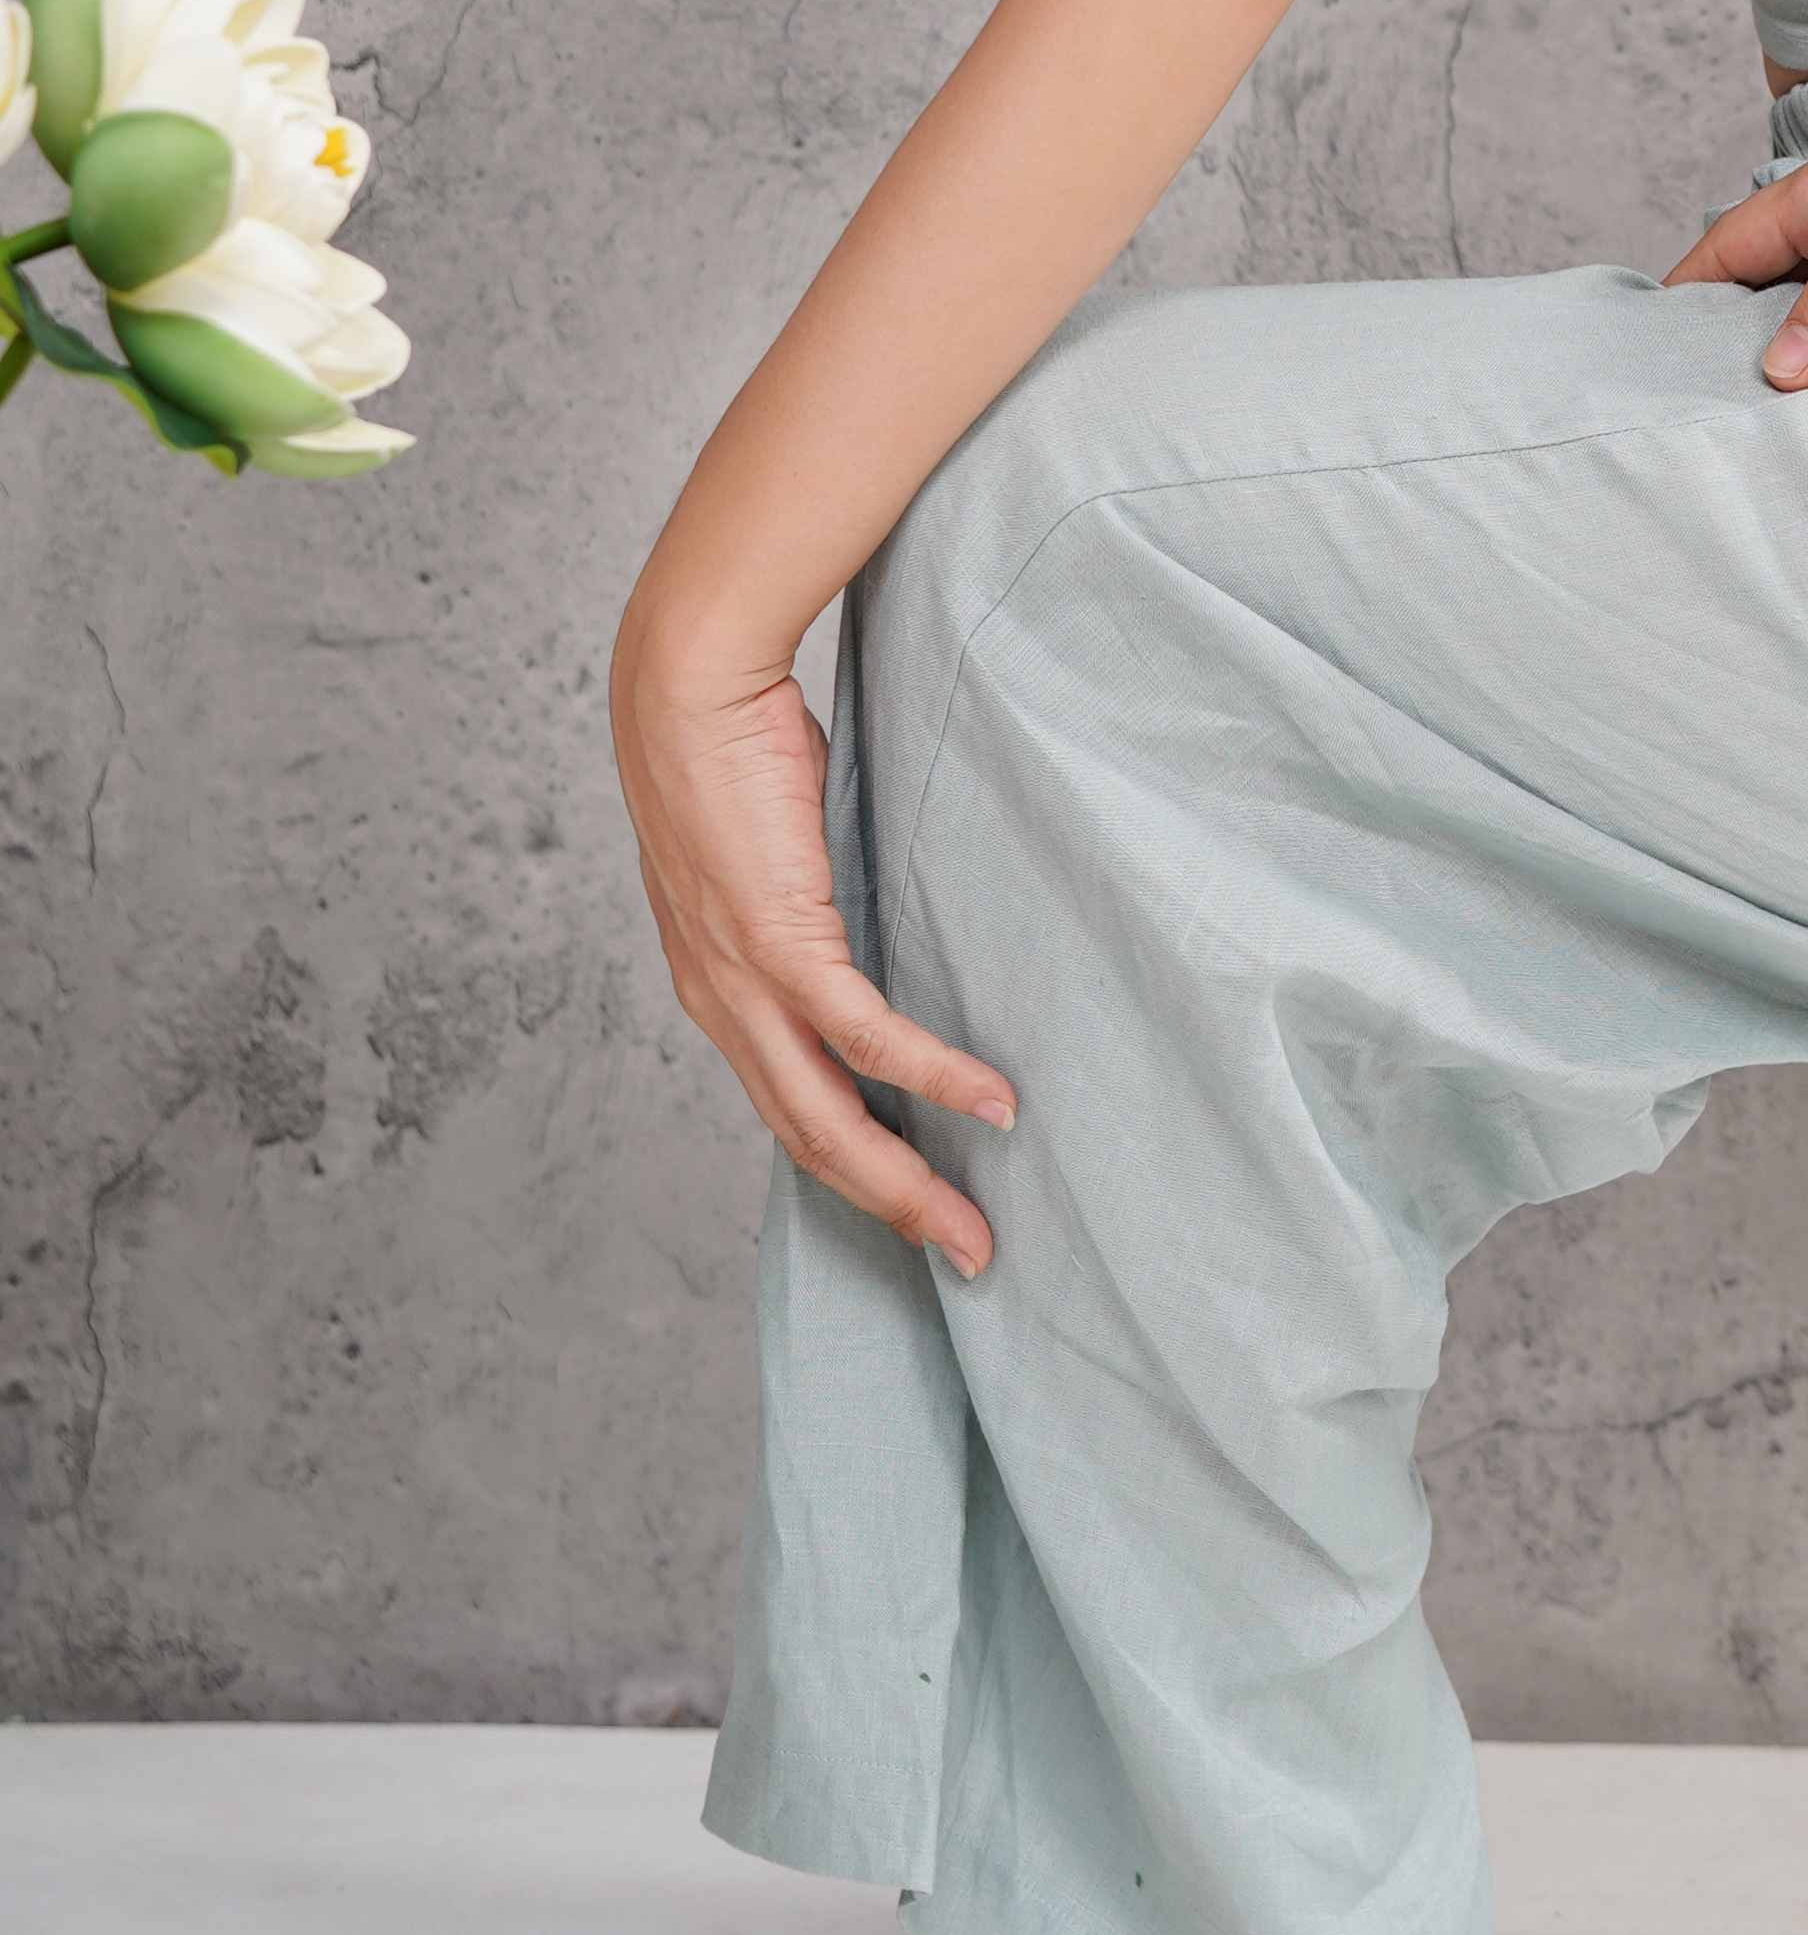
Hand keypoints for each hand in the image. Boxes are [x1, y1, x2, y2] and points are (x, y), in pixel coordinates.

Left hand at [610, 599, 1014, 1275]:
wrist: (688, 679)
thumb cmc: (738, 744)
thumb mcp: (776, 850)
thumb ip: (818, 904)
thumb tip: (890, 924)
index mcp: (715, 989)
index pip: (786, 1108)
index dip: (854, 1166)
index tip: (922, 1200)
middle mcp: (717, 1006)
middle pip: (808, 1144)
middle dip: (891, 1211)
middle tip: (966, 1255)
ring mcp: (741, 983)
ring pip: (829, 1120)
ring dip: (908, 1184)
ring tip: (976, 1229)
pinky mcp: (776, 943)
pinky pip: (865, 1037)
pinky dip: (932, 1078)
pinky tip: (992, 1105)